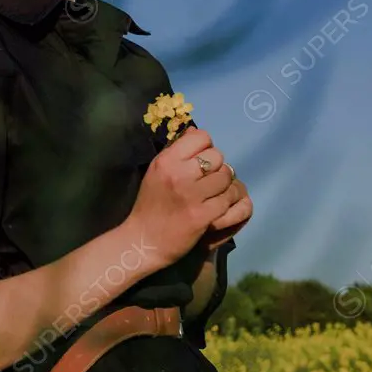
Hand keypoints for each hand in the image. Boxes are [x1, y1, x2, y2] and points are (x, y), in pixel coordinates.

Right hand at [126, 127, 244, 268]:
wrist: (143, 240)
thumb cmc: (150, 204)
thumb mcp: (155, 172)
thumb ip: (176, 152)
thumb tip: (196, 131)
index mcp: (166, 161)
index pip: (201, 137)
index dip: (205, 147)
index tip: (200, 160)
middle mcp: (179, 174)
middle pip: (217, 156)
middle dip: (217, 167)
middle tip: (208, 179)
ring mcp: (192, 195)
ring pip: (226, 178)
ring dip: (224, 185)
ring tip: (214, 193)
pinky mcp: (204, 215)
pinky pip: (227, 199)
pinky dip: (226, 202)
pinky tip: (217, 206)